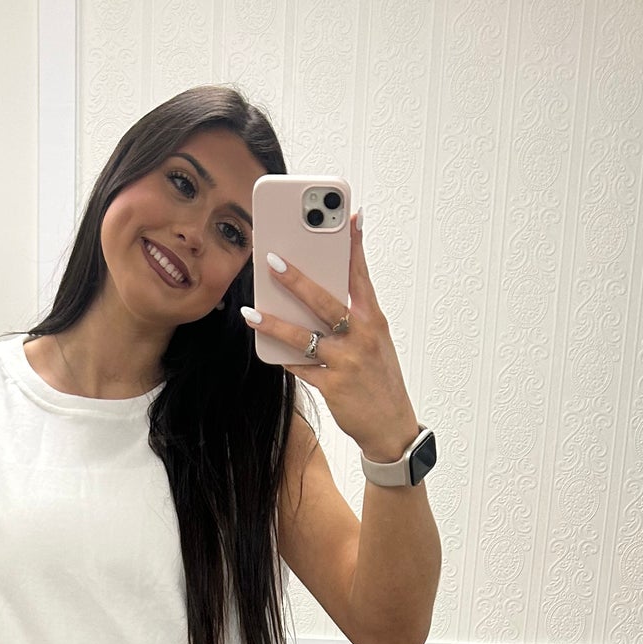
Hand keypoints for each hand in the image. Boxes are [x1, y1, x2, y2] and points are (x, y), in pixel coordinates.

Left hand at [244, 209, 419, 458]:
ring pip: (304, 337)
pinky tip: (269, 350)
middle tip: (271, 261)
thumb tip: (316, 295)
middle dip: (296, 279)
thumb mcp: (375, 341)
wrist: (392, 427)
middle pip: (325, 301)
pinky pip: (301, 368)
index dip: (355, 245)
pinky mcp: (333, 386)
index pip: (361, 275)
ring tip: (250, 312)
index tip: (348, 217)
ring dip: (274, 323)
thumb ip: (352, 316)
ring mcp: (347, 362)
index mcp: (374, 320)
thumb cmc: (379, 378)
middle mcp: (362, 337)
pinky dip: (284, 359)